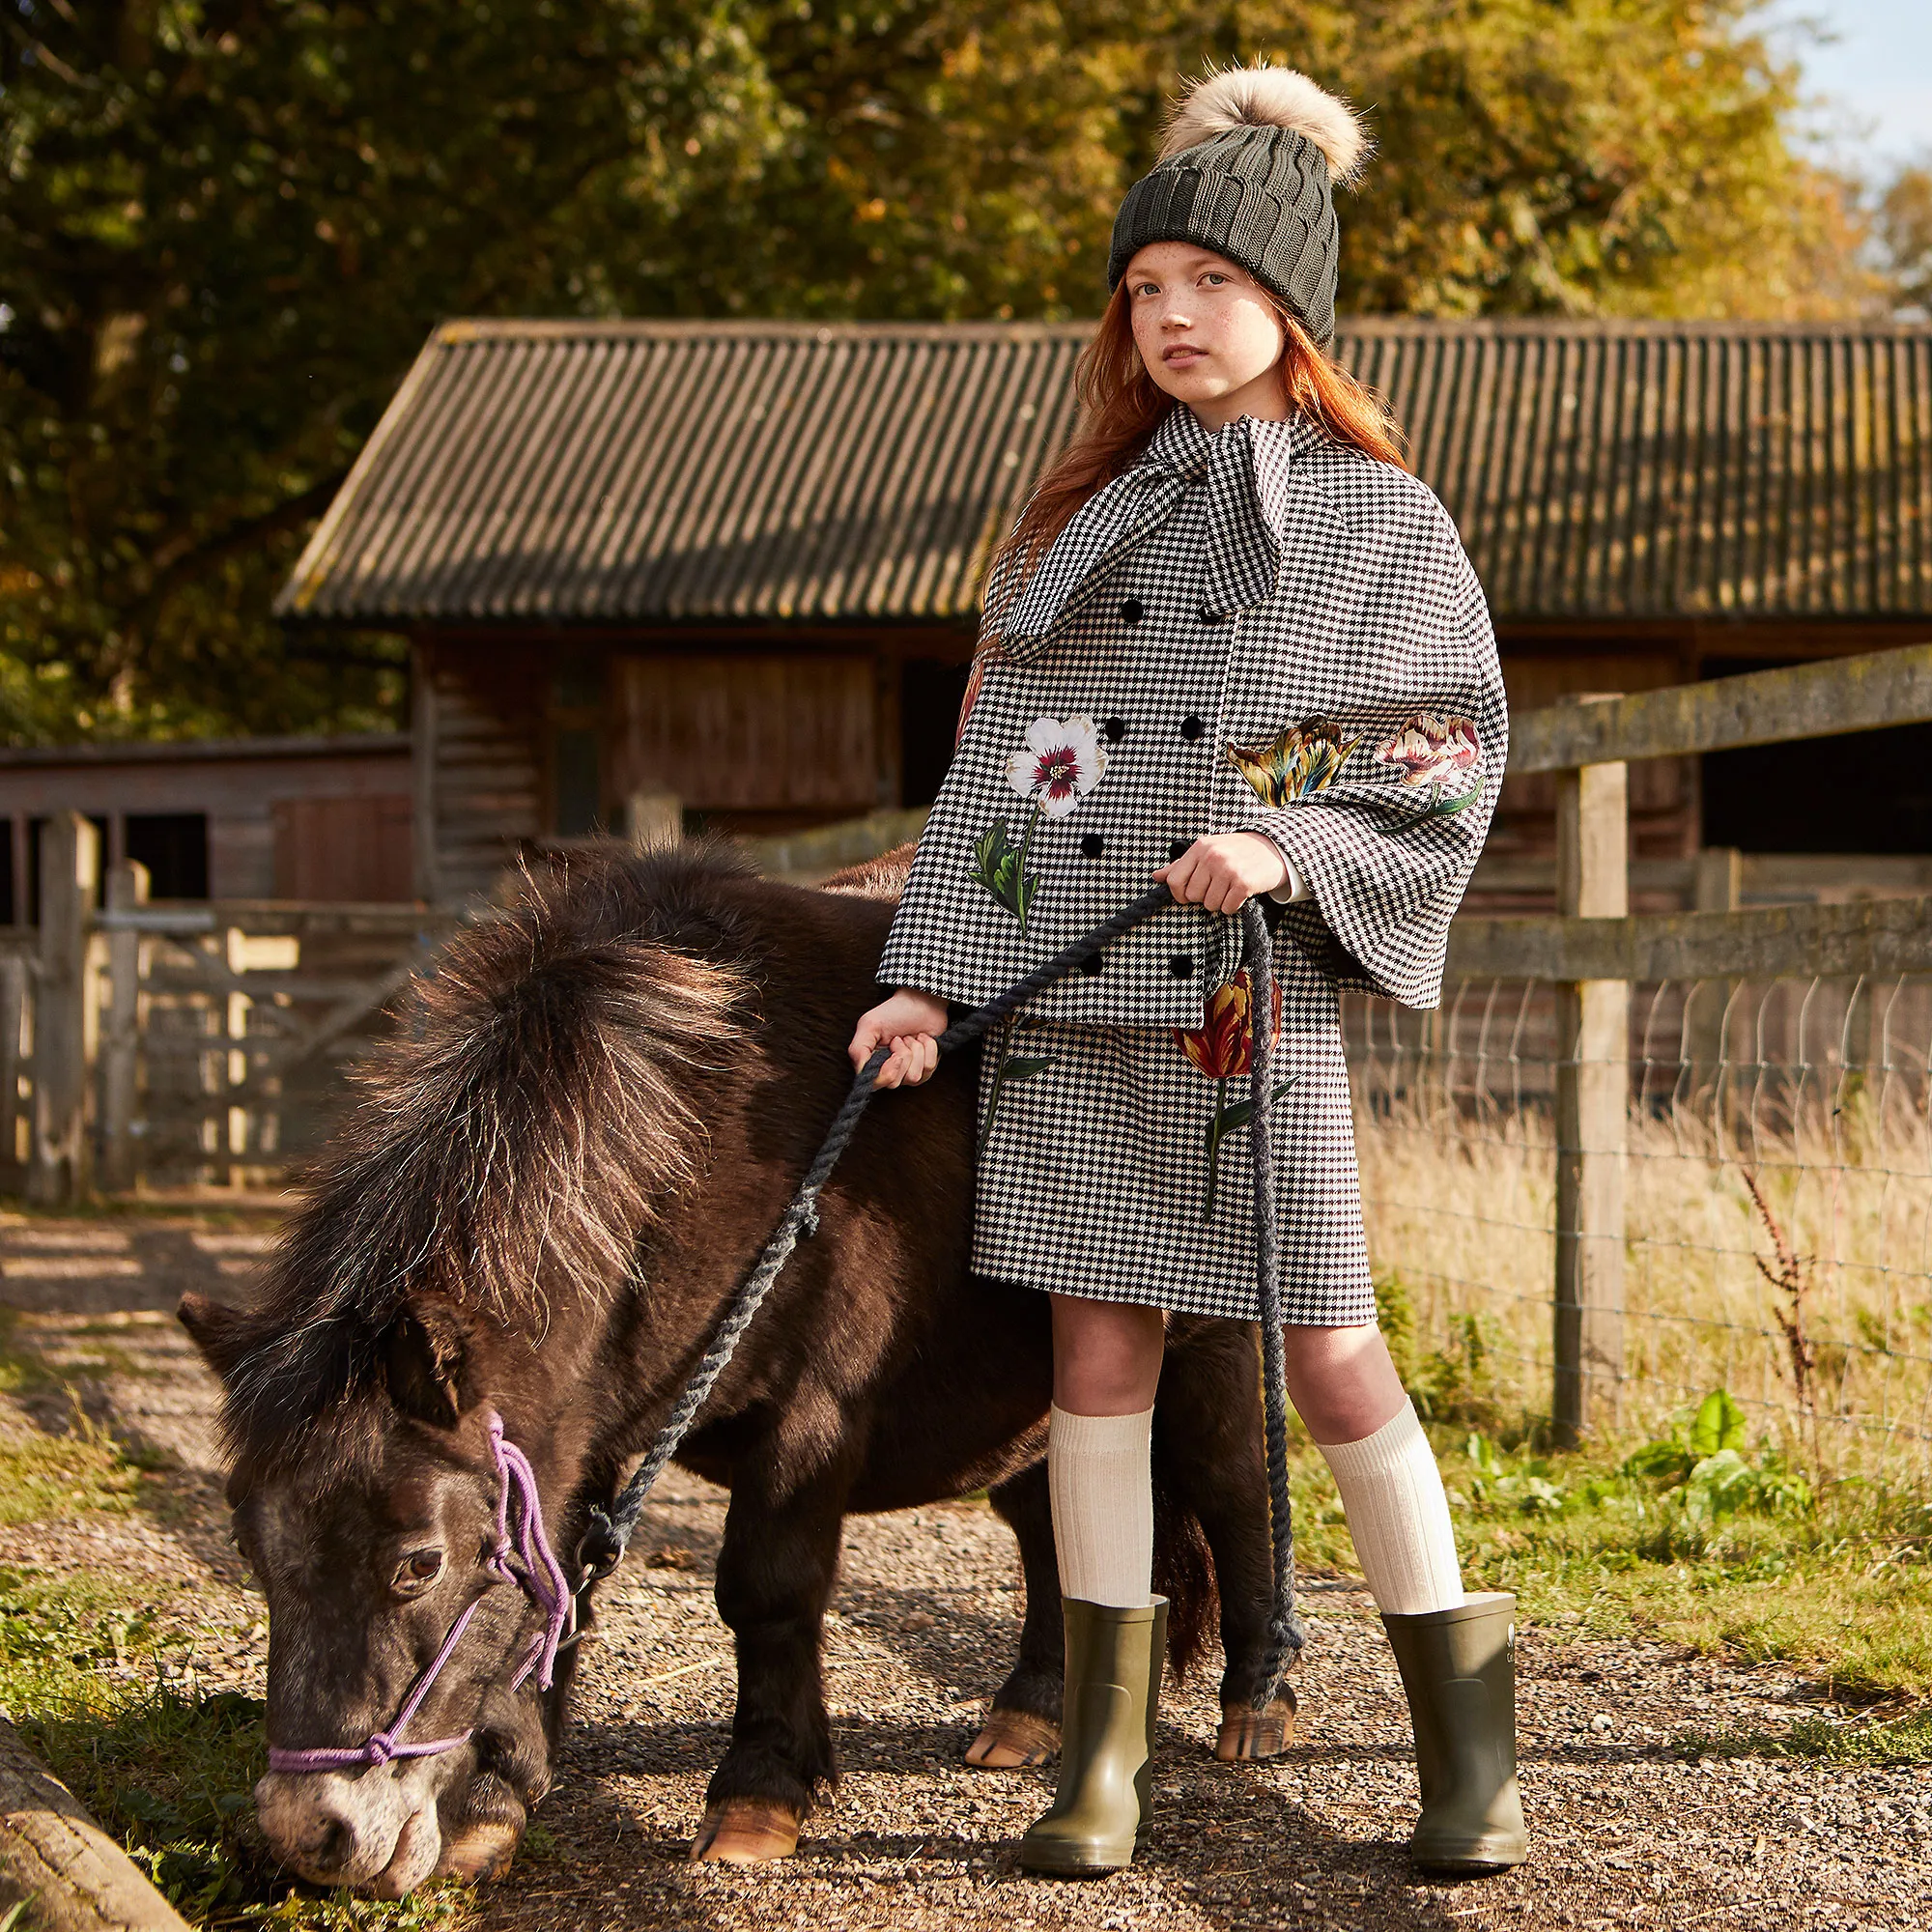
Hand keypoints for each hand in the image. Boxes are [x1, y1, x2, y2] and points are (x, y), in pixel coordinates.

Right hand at [848, 988, 949, 1087]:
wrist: (921, 1001)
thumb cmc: (893, 1012)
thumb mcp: (869, 1026)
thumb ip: (858, 1050)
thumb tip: (861, 1073)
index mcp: (872, 1062)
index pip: (876, 1084)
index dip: (886, 1072)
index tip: (894, 1052)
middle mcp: (890, 1070)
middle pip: (895, 1082)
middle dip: (901, 1055)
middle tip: (900, 1038)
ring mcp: (909, 1070)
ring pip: (914, 1077)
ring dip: (916, 1050)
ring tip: (911, 1036)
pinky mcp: (926, 1066)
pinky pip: (929, 1067)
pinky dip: (928, 1048)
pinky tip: (923, 1038)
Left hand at [1155, 832, 1287, 913]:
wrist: (1273, 849)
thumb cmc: (1236, 852)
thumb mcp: (1207, 851)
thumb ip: (1181, 865)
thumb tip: (1156, 877)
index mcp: (1199, 847)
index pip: (1174, 881)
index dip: (1180, 895)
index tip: (1190, 895)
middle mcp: (1212, 856)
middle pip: (1193, 897)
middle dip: (1204, 898)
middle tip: (1218, 887)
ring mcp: (1228, 869)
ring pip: (1210, 905)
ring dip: (1220, 902)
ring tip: (1230, 888)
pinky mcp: (1243, 883)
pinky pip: (1227, 909)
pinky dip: (1233, 906)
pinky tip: (1240, 893)